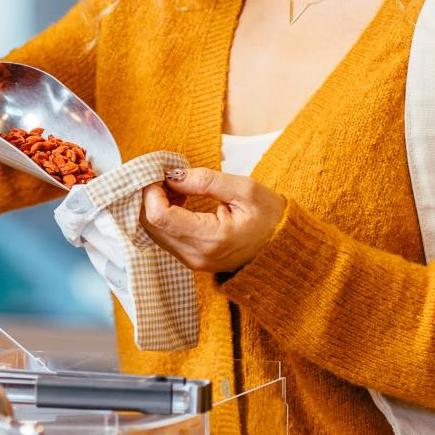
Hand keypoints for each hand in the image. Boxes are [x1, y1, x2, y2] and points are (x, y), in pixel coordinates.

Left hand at [140, 167, 286, 275]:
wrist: (284, 247)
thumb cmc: (271, 217)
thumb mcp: (245, 189)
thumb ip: (206, 180)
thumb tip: (172, 174)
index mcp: (211, 238)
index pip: (159, 216)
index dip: (151, 191)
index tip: (160, 172)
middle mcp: (196, 255)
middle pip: (150, 225)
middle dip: (151, 197)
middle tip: (168, 175)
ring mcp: (193, 262)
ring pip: (154, 232)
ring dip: (157, 206)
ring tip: (179, 186)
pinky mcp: (192, 260)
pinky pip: (165, 237)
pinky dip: (165, 216)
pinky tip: (181, 200)